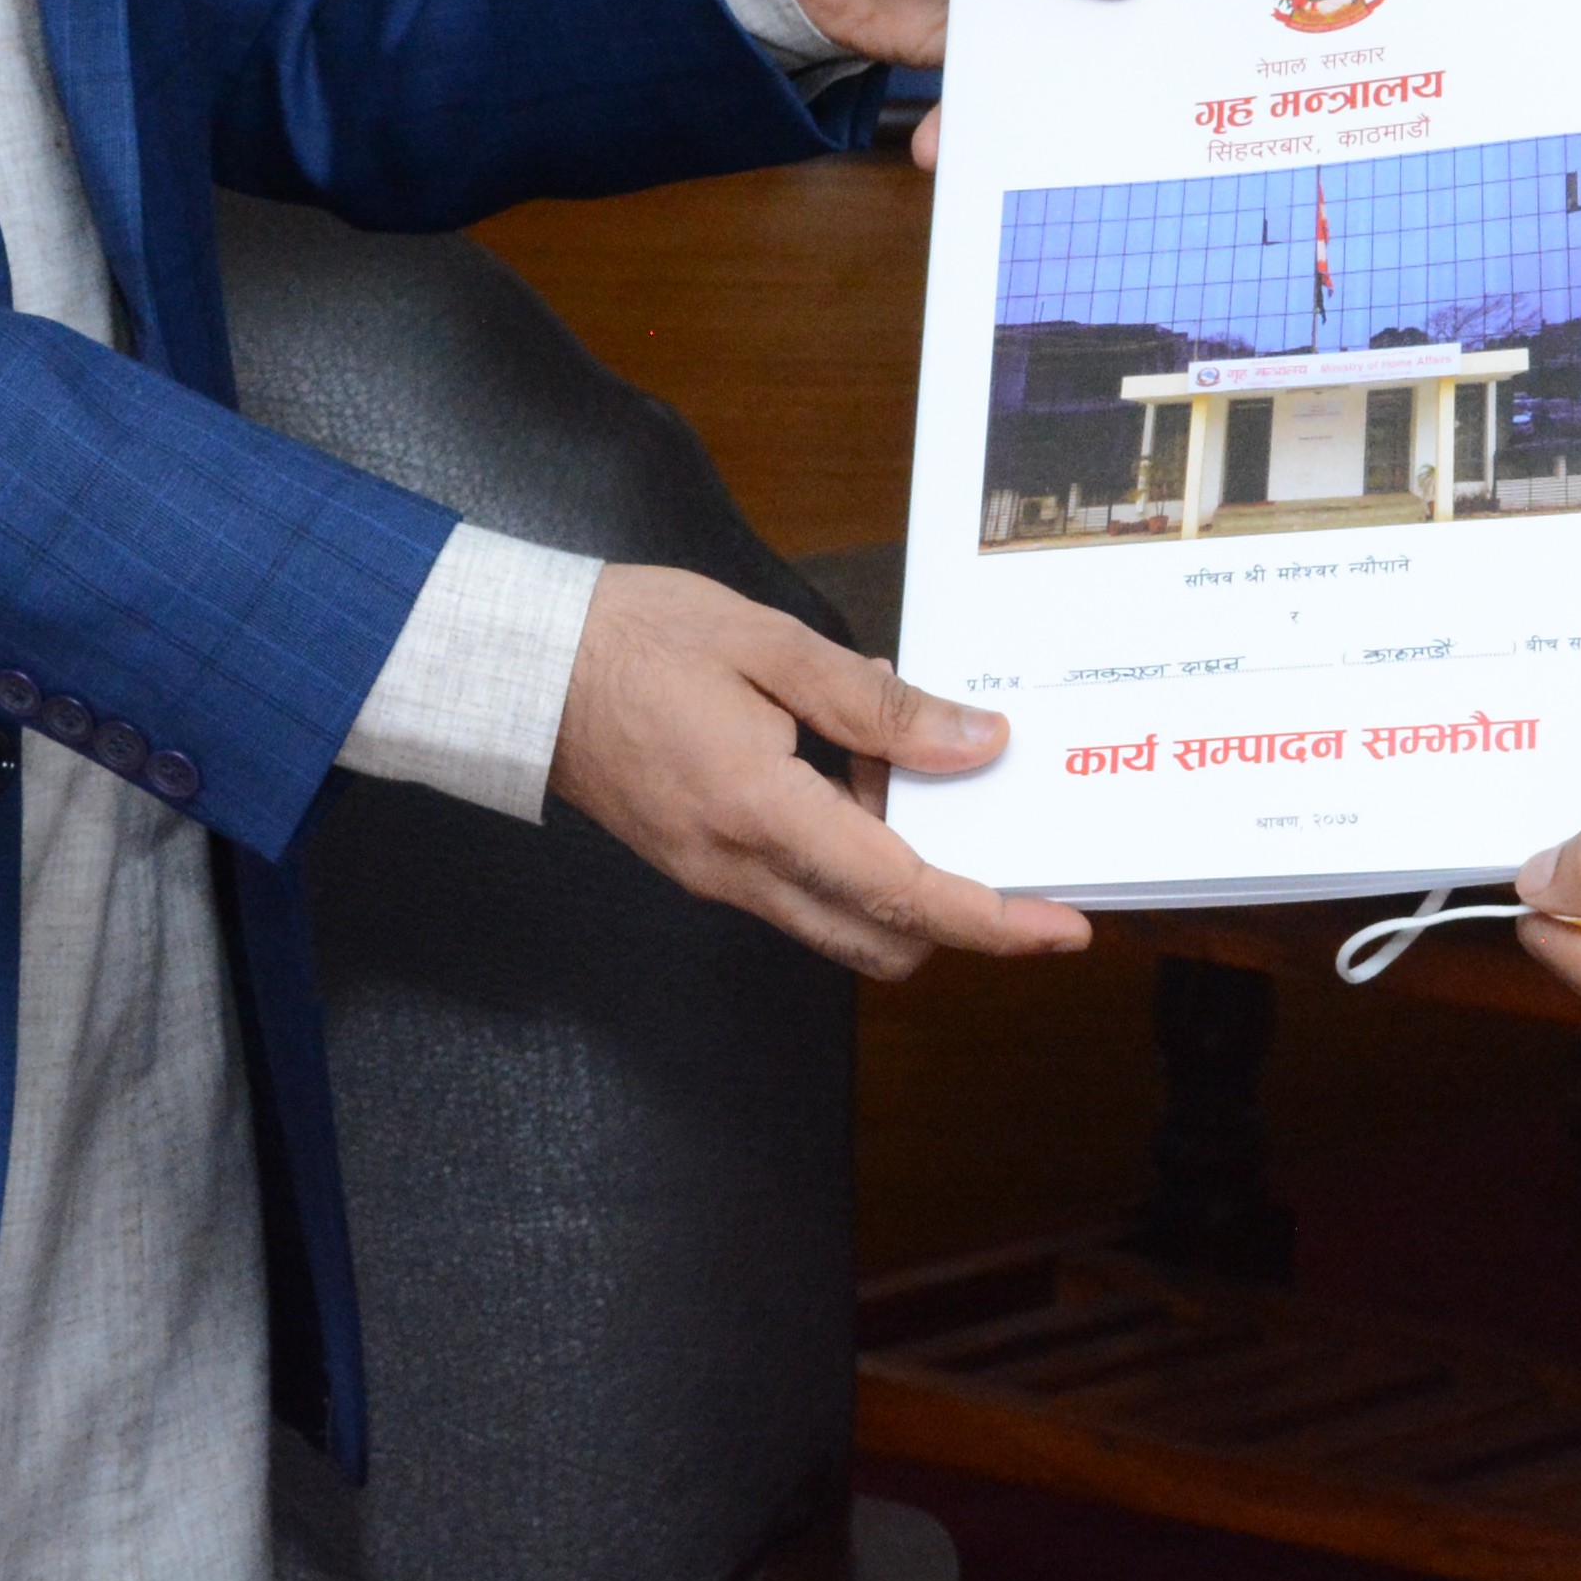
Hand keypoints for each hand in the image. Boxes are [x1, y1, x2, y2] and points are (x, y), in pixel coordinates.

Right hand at [549, 562, 1090, 975]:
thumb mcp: (770, 644)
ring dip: (898, 877)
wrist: (519, 665)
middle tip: (992, 830)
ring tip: (904, 769)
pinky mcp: (704, 866)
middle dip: (957, 911)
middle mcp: (741, 870)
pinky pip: (800, 889)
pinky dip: (849, 854)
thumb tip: (976, 743)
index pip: (905, 894)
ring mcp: (718, 878)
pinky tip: (850, 767)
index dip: (995, 919)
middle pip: (883, 941)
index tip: (1061, 928)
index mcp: (763, 812)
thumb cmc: (632, 639)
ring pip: (841, 923)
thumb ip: (879, 704)